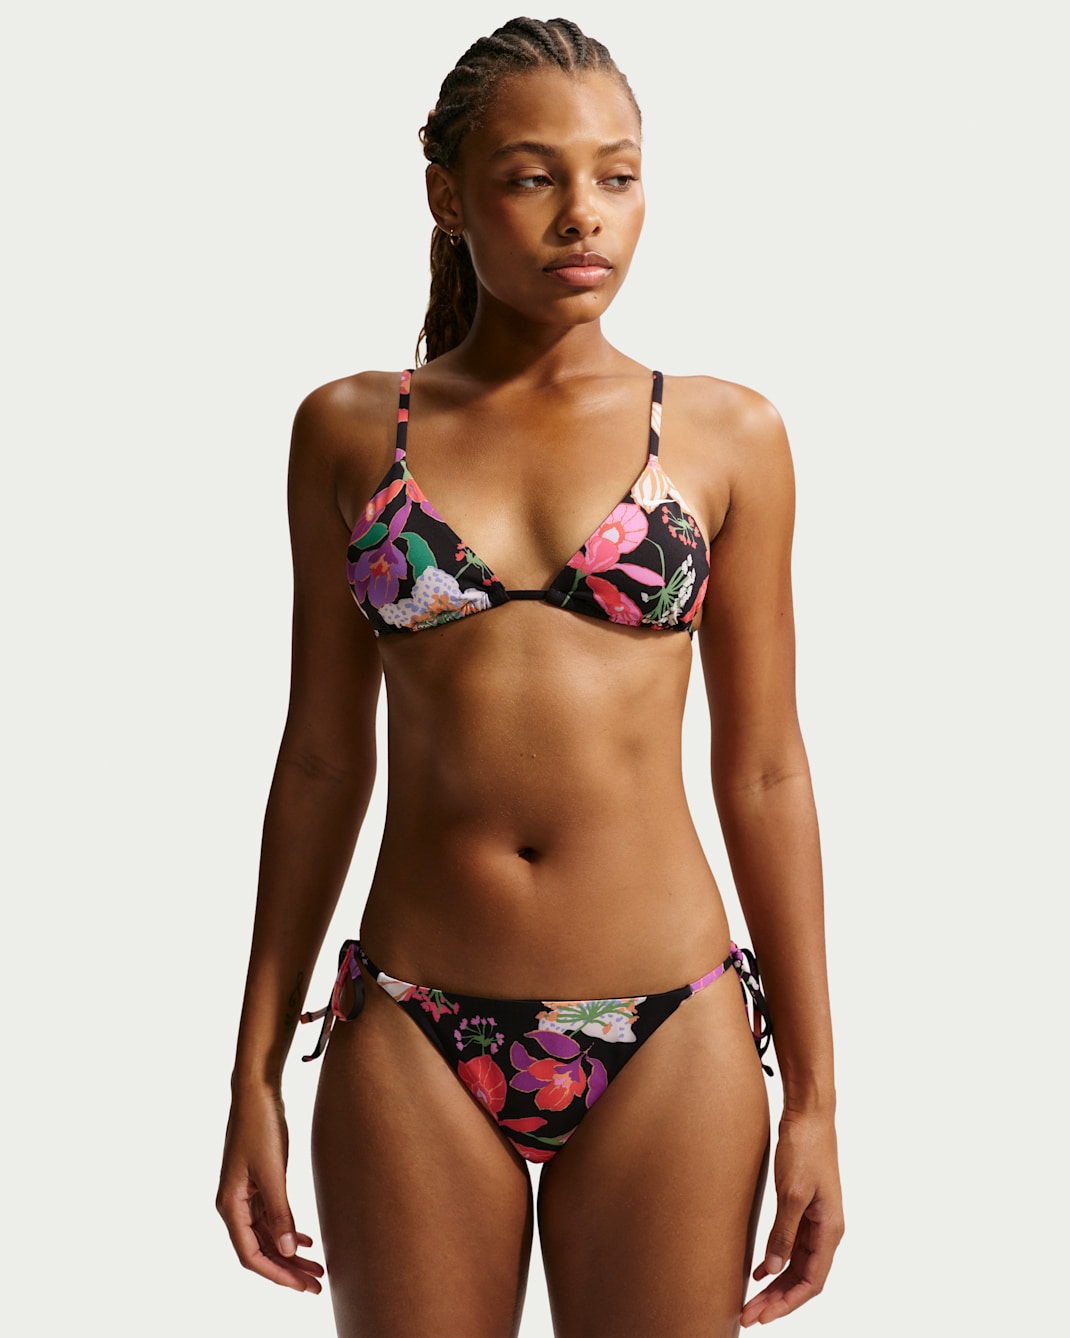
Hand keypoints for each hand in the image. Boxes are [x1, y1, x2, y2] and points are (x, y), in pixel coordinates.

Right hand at [216, 1086, 324, 1293]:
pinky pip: (271, 1217)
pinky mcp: (257, 1183)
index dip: (276, 1274)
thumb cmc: (260, 1126)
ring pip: (268, 1234)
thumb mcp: (273, 1171)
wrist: (257, 1092)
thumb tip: (287, 1251)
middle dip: (288, 1269)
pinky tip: (305, 1240)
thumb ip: (280, 1212)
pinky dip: (288, 1230)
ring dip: (290, 1252)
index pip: (250, 1255)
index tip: (301, 1287)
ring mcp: (245, 1195)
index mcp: (230, 1205)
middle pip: (261, 1249)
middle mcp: (234, 1205)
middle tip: (316, 1285)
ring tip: (317, 1268)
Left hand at [741, 1110, 843, 1326]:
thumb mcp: (792, 1193)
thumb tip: (774, 1268)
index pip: (811, 1281)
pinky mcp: (804, 1207)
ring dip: (776, 1284)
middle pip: (803, 1277)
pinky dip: (776, 1260)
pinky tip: (759, 1270)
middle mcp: (826, 1229)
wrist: (809, 1115)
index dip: (788, 1303)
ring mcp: (816, 1219)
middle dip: (778, 1300)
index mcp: (830, 1230)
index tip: (763, 1316)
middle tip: (749, 1315)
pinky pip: (792, 1245)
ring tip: (751, 1300)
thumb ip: (784, 1233)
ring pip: (797, 1264)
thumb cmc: (805, 1148)